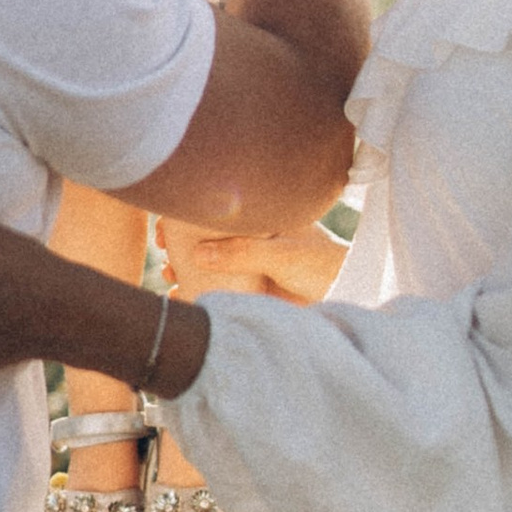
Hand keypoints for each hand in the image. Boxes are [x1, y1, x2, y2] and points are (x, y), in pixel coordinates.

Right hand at [155, 217, 348, 304]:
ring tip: (170, 280)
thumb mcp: (284, 254)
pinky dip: (200, 294)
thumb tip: (198, 253)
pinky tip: (183, 300)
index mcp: (258, 220)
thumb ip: (244, 252)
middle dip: (180, 247)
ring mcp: (250, 266)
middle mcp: (250, 241)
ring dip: (186, 271)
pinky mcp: (251, 292)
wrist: (347, 296)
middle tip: (164, 256)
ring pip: (208, 265)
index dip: (187, 217)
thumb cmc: (323, 266)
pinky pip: (219, 291)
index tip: (167, 230)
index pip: (214, 211)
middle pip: (205, 238)